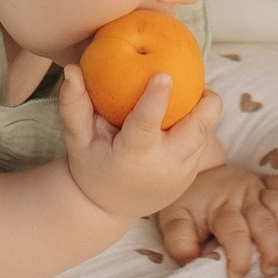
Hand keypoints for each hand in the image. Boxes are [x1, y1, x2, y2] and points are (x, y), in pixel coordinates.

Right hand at [58, 67, 226, 224]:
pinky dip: (197, 123)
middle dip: (207, 101)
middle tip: (194, 77)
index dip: (156, 99)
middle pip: (198, 130)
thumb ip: (74, 105)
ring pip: (205, 133)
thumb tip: (71, 68)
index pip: (146, 125)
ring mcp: (181, 173)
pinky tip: (183, 110)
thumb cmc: (92, 165)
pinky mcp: (191, 174)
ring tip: (187, 91)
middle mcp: (163, 166)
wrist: (109, 208)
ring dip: (203, 109)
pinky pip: (202, 142)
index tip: (164, 73)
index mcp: (132, 156)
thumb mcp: (77, 140)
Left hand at [159, 160, 277, 277]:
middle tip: (271, 271)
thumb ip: (180, 241)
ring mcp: (255, 186)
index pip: (234, 231)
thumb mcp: (173, 221)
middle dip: (270, 247)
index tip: (237, 276)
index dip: (239, 255)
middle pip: (263, 220)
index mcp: (220, 206)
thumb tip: (191, 260)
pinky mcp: (265, 181)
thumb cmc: (185, 203)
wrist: (189, 168)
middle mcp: (241, 195)